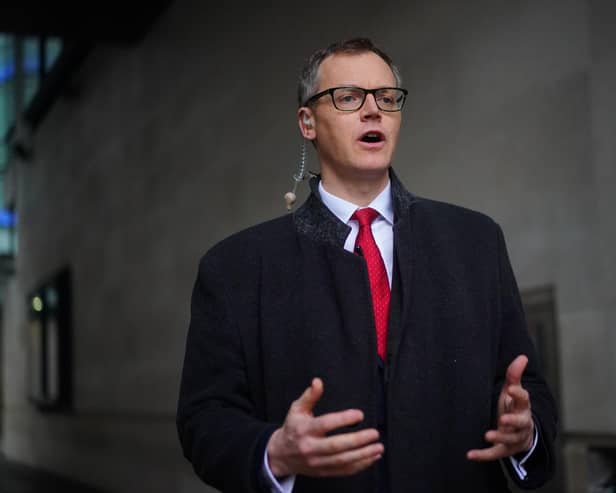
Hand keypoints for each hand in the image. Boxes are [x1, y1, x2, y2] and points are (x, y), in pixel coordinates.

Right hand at [266, 378, 383, 477]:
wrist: (281, 455)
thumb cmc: (293, 428)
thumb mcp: (297, 409)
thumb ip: (310, 396)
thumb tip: (318, 382)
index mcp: (304, 429)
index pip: (325, 424)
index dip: (343, 419)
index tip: (359, 415)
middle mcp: (310, 447)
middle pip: (336, 446)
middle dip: (358, 440)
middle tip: (374, 434)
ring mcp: (317, 462)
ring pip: (342, 460)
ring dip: (363, 455)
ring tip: (378, 447)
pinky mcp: (323, 472)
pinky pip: (343, 470)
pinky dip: (360, 466)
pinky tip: (371, 458)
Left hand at [467, 355, 534, 461]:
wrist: (522, 433)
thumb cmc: (514, 407)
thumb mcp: (514, 391)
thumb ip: (514, 375)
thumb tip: (522, 356)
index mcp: (523, 407)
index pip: (524, 399)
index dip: (518, 394)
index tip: (511, 388)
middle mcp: (522, 424)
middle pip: (521, 423)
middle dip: (513, 421)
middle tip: (503, 419)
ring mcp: (515, 438)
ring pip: (510, 440)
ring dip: (499, 438)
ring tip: (488, 435)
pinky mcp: (505, 450)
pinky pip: (495, 454)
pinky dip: (483, 455)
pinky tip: (470, 454)